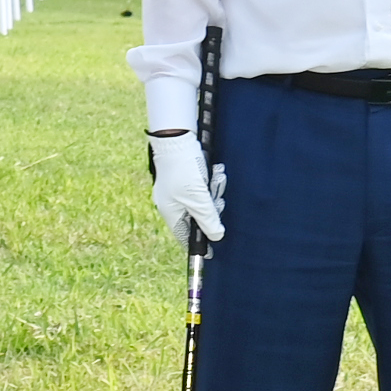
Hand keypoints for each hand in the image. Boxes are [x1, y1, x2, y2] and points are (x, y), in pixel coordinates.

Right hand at [148, 132, 220, 259]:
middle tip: (218, 200)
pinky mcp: (188, 177)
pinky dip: (211, 182)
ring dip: (214, 191)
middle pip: (198, 217)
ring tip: (217, 179)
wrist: (177, 138)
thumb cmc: (184, 170)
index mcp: (171, 212)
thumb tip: (216, 237)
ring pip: (204, 201)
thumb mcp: (199, 199)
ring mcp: (180, 190)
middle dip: (212, 208)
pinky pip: (204, 187)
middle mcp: (174, 203)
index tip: (212, 252)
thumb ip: (208, 220)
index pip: (185, 236)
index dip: (199, 243)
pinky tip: (215, 173)